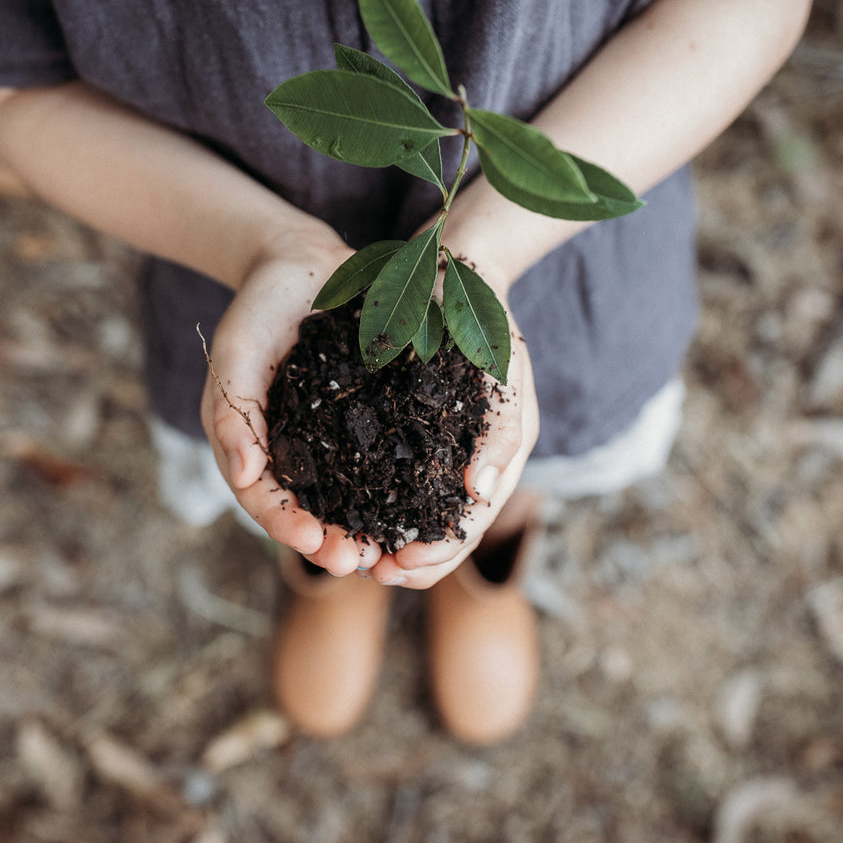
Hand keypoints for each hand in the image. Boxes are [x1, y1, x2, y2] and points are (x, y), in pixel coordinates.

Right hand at [201, 228, 384, 576]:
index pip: (261, 497)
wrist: (302, 264)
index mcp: (251, 444)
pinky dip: (393, 490)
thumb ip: (234, 412)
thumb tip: (244, 474)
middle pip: (306, 509)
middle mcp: (291, 451)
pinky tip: (417, 506)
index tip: (313, 542)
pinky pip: (379, 461)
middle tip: (357, 562)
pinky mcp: (366, 419)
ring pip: (346, 496)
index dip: (285, 524)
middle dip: (330, 541)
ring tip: (388, 552)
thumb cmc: (258, 308)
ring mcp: (328, 438)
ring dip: (365, 527)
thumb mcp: (237, 353)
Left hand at [369, 266, 538, 589]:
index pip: (471, 526)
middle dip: (407, 561)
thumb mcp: (506, 372)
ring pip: (408, 513)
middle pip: (438, 533)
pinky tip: (336, 510)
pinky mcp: (400, 427)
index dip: (438, 556)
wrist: (454, 273)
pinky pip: (382, 477)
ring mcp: (433, 447)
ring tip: (349, 552)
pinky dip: (364, 501)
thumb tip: (477, 492)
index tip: (400, 568)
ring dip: (380, 539)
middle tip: (367, 570)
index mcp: (497, 459)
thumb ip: (502, 432)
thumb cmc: (487, 321)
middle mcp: (465, 461)